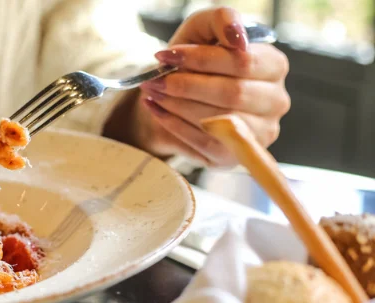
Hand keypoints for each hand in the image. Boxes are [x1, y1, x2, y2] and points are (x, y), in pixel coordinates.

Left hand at [128, 8, 289, 165]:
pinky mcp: (234, 156)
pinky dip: (174, 125)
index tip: (167, 55)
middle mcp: (275, 101)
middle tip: (154, 80)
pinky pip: (204, 142)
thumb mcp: (204, 31)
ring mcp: (259, 133)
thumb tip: (236, 35)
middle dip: (186, 85)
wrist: (178, 98)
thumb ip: (222, 20)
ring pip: (218, 119)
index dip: (201, 59)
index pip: (242, 62)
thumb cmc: (195, 62)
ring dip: (176, 106)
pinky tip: (157, 111)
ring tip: (152, 93)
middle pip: (231, 93)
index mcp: (274, 66)